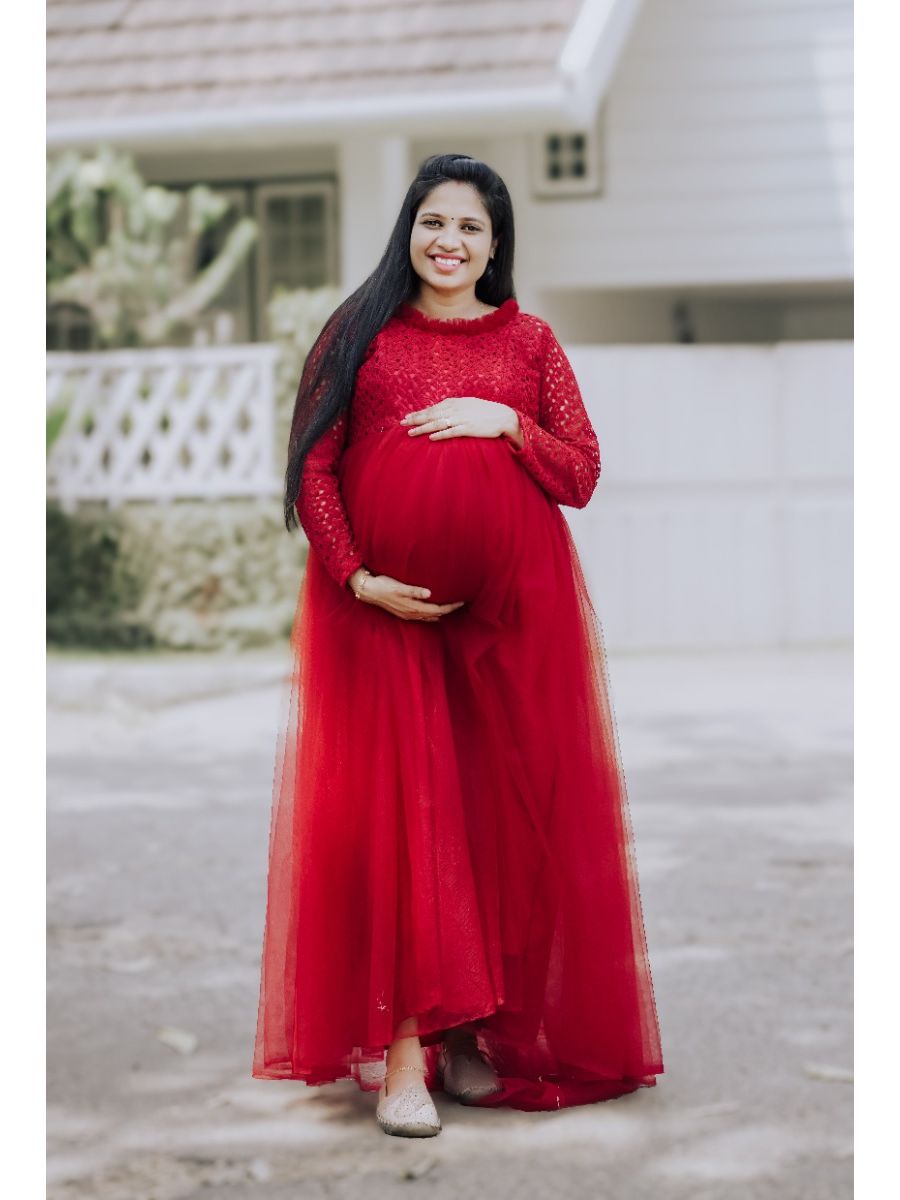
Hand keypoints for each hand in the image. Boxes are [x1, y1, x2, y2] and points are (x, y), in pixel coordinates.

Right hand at [349, 569, 465, 621]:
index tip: (462, 602)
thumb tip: (429, 593)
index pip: (438, 609)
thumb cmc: (383, 585)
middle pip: (436, 614)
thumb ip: (414, 591)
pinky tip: (434, 614)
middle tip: (462, 604)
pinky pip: (422, 617)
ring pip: (429, 617)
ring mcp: (407, 614)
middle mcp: (412, 613)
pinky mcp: (403, 612)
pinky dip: (431, 615)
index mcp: (413, 607)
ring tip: (451, 609)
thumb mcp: (399, 586)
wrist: (368, 591)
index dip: (450, 607)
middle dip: (449, 610)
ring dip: (441, 614)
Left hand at [401, 397, 520, 442]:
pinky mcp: (468, 428)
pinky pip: (451, 432)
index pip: (433, 408)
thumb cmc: (486, 412)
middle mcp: (456, 409)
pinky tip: (430, 438)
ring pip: (438, 423)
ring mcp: (462, 419)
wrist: (504, 417)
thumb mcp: (468, 405)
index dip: (419, 412)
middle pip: (431, 414)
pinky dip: (440, 434)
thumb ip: (455, 408)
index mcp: (456, 403)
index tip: (407, 416)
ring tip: (410, 433)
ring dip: (423, 428)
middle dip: (416, 419)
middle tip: (402, 424)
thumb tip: (443, 412)